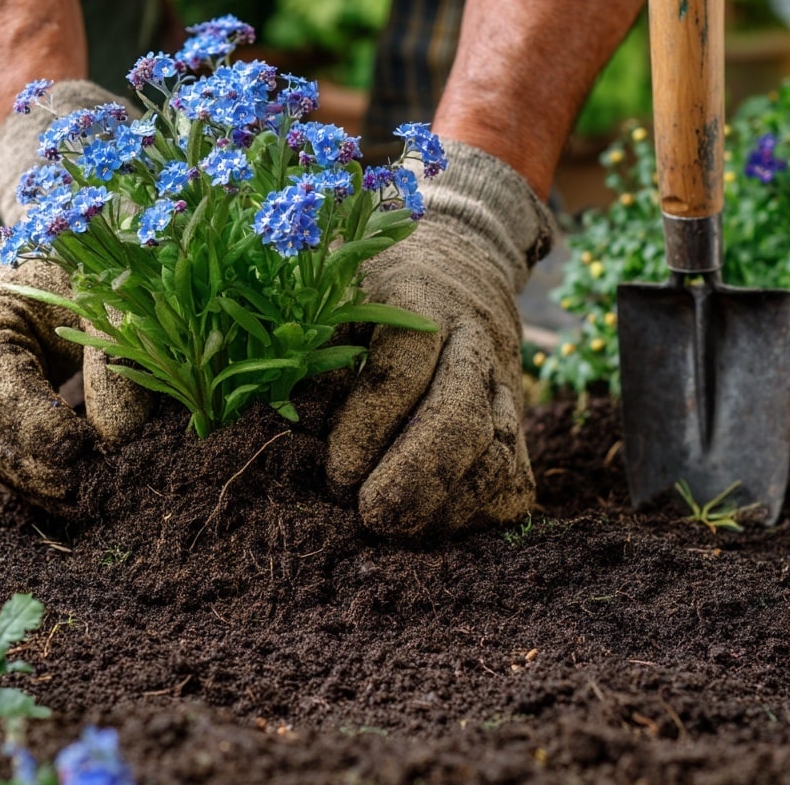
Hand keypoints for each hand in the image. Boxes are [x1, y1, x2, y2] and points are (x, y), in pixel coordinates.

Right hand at [0, 81, 152, 512]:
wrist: (92, 244)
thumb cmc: (103, 258)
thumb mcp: (114, 293)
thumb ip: (118, 358)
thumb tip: (120, 439)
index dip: (31, 418)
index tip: (76, 447)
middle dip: (29, 463)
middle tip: (82, 490)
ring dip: (35, 479)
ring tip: (85, 503)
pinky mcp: (18, 403)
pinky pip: (17, 448)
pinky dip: (44, 473)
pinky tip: (80, 492)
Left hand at [325, 141, 553, 537]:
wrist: (462, 262)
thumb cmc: (374, 288)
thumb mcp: (334, 293)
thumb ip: (306, 346)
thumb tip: (270, 418)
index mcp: (418, 296)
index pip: (401, 365)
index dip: (368, 423)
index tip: (335, 473)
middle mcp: (472, 338)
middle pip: (461, 412)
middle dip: (415, 475)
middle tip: (371, 516)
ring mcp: (504, 380)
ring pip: (495, 449)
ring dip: (445, 502)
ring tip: (394, 528)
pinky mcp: (519, 418)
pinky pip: (514, 475)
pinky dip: (476, 510)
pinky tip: (432, 524)